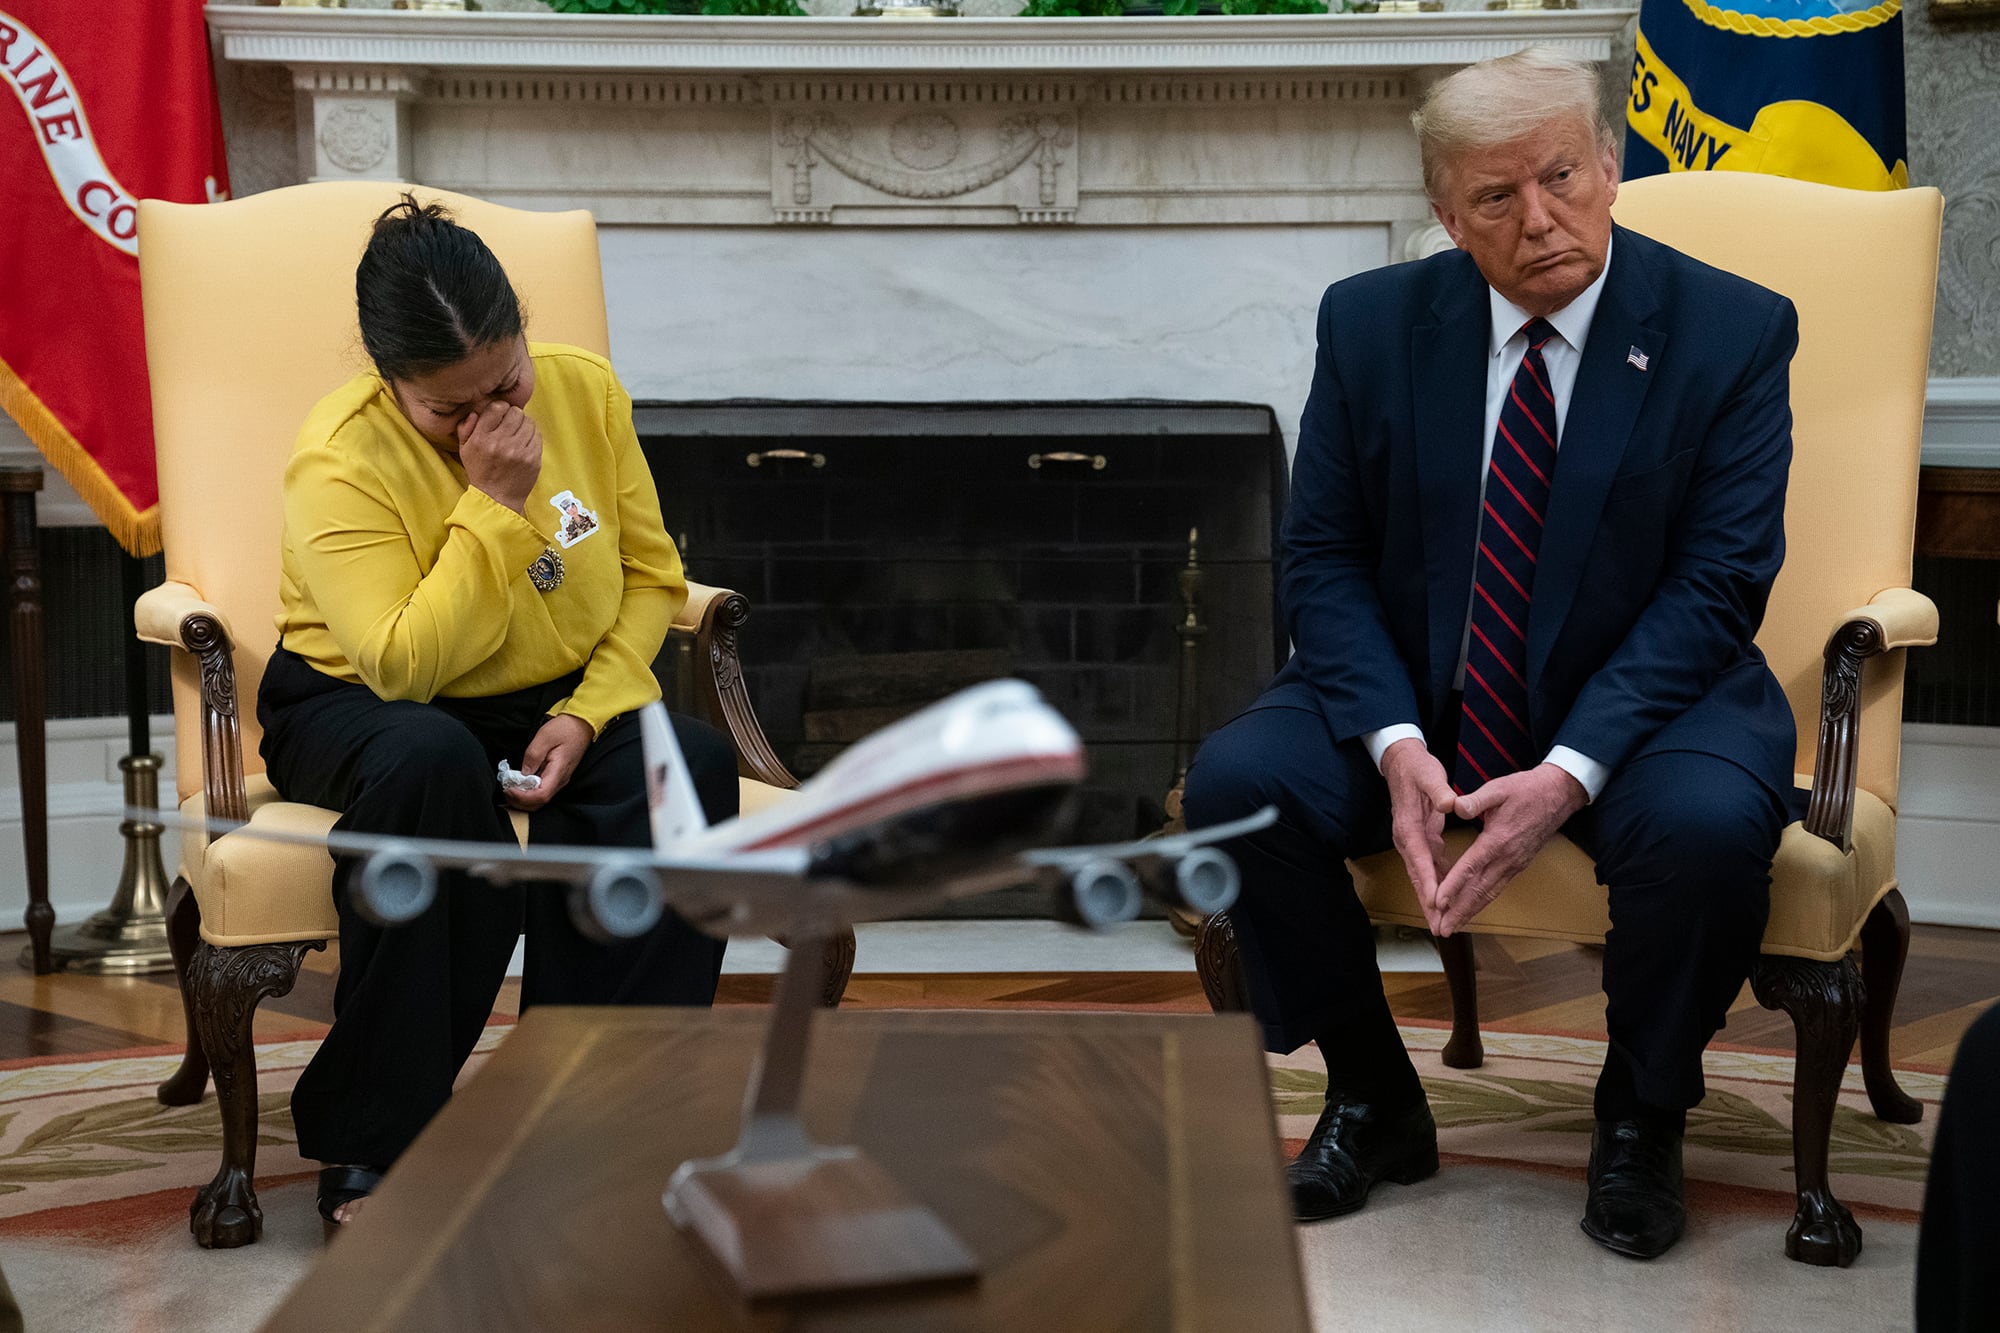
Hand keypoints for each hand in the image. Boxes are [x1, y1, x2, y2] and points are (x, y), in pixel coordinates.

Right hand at [458, 402, 541, 513]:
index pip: (497, 408)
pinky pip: (537, 436)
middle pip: (516, 413)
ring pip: (529, 422)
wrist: (497, 498)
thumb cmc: (480, 472)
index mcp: (482, 438)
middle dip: (514, 416)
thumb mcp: (464, 450)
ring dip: (524, 425)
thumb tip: (474, 412)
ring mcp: (519, 451)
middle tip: (511, 424)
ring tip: (518, 433)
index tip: (500, 415)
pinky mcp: (533, 459)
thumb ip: (465, 428)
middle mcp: (500, 442)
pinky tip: (525, 443)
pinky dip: (532, 436)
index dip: (500, 408)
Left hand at [507, 713, 593, 810]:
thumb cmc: (565, 728)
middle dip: (520, 801)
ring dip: (523, 798)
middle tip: (505, 790)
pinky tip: (519, 783)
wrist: (581, 724)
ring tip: (510, 788)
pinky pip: (542, 791)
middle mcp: (561, 780)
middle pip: (540, 802)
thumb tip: (524, 774)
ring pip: (541, 800)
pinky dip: (529, 792)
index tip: (508, 789)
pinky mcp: (556, 777)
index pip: (541, 795)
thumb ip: (533, 756)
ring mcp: (560, 779)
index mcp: (559, 771)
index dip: (523, 796)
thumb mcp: (545, 736)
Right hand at [1381, 738, 1456, 933]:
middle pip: (1418, 876)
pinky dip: (1437, 884)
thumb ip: (1439, 790)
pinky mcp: (1420, 839)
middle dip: (1428, 903)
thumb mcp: (1429, 774)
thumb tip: (1450, 803)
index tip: (1437, 902)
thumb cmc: (1417, 768)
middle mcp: (1407, 838)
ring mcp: (1412, 841)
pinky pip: (1429, 867)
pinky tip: (1448, 898)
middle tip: (1438, 927)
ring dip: (1431, 899)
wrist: (1402, 762)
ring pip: (1422, 876)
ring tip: (1442, 922)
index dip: (1428, 881)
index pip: (1419, 858)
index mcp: (1409, 826)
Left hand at [1432, 764, 1587, 935]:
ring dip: (1470, 912)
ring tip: (1454, 927)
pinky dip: (1483, 902)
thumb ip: (1475, 800)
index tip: (1438, 901)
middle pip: (1479, 890)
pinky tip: (1472, 909)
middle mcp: (1506, 857)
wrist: (1558, 796)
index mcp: (1497, 839)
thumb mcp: (1498, 789)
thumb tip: (1455, 806)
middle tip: (1443, 929)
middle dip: (1459, 911)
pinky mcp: (1518, 865)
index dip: (1453, 885)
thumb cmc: (1526, 790)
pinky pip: (1497, 888)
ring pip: (1489, 893)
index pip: (1471, 867)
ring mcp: (1514, 864)